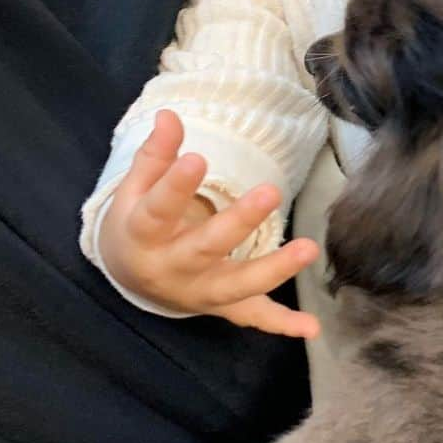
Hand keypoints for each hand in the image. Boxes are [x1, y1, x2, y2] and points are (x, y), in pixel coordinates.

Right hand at [98, 110, 320, 336]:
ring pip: (236, 287)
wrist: (130, 274)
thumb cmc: (139, 221)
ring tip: (309, 249)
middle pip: (204, 248)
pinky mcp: (222, 306)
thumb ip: (156, 155)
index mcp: (143, 235)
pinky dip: (282, 324)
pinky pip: (252, 316)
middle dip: (238, 223)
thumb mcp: (137, 188)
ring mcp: (198, 292)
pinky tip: (313, 327)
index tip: (197, 158)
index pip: (158, 211)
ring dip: (273, 270)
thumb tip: (169, 115)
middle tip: (270, 192)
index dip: (174, 186)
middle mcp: (172, 268)